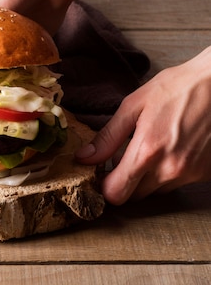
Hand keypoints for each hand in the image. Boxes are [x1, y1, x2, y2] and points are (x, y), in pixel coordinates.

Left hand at [75, 46, 210, 203]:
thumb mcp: (134, 105)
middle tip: (127, 155)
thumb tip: (84, 158)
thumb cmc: (176, 88)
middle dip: (126, 180)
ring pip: (156, 190)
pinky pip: (178, 183)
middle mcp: (170, 169)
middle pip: (135, 196)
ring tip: (154, 145)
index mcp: (147, 151)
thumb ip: (108, 136)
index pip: (116, 194)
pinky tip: (173, 146)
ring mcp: (190, 174)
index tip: (103, 172)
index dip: (105, 185)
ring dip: (149, 176)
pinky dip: (170, 171)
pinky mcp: (204, 174)